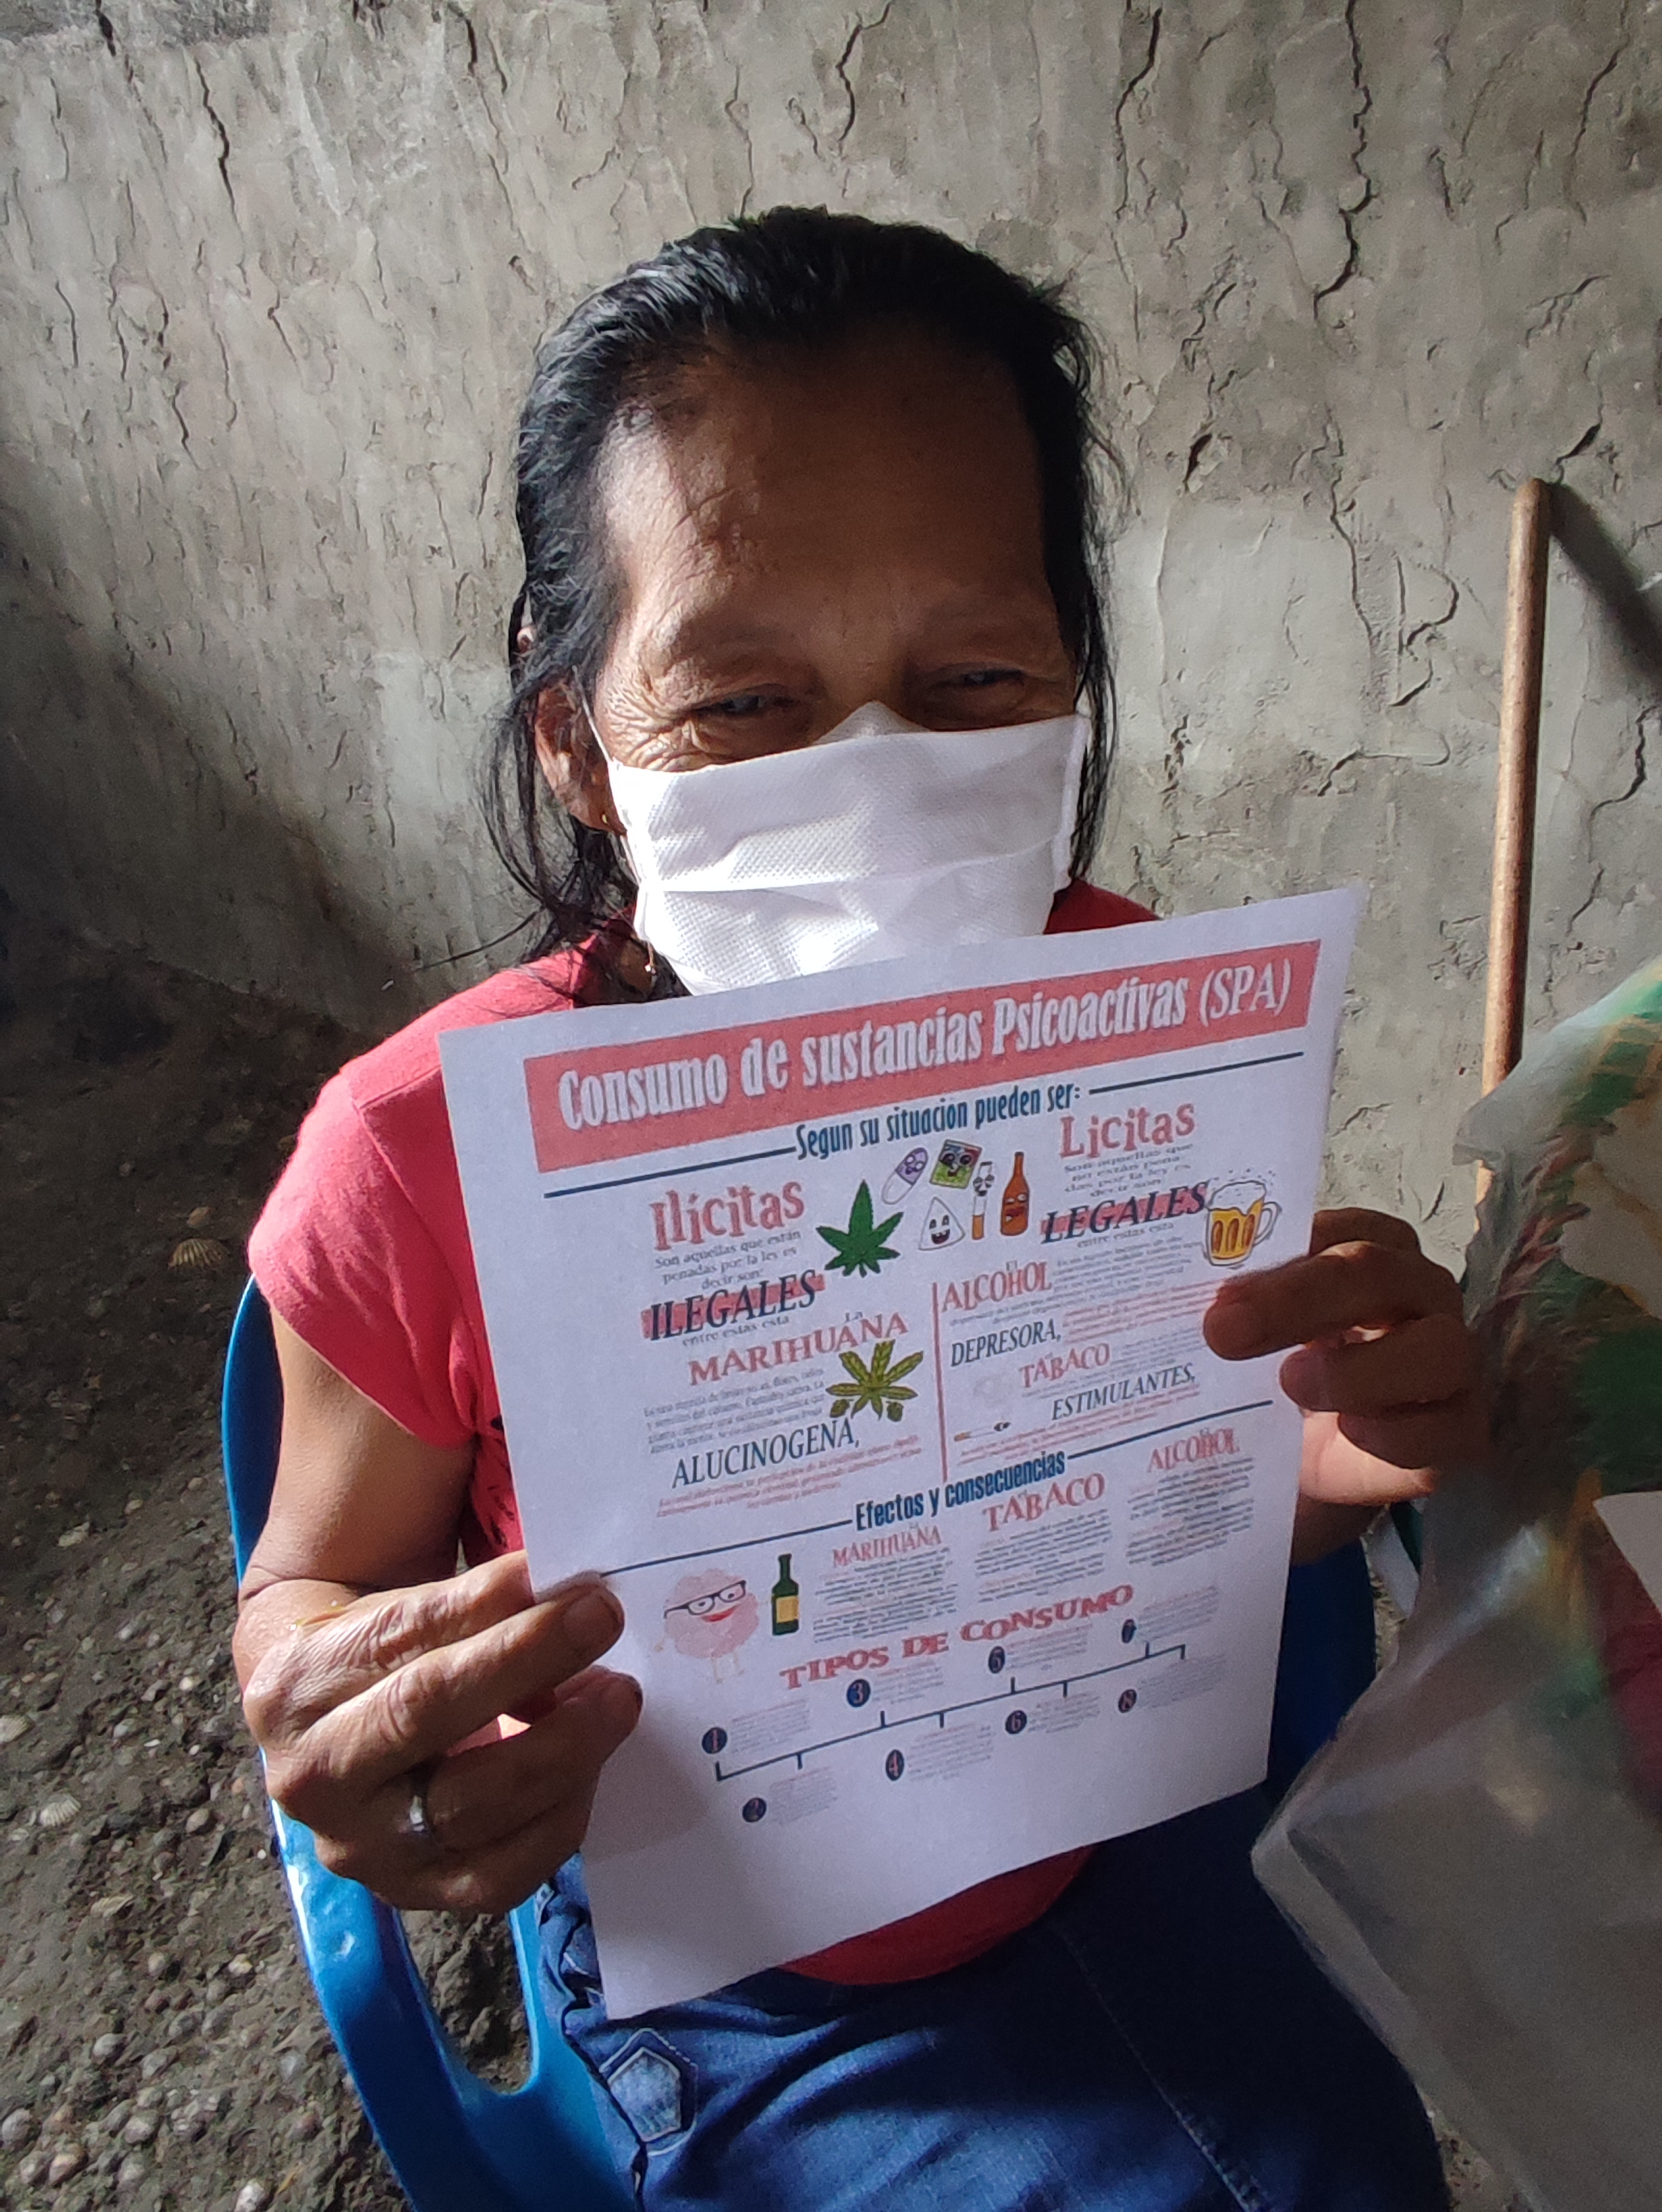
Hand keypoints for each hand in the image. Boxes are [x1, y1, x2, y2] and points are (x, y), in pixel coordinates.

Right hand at [240, 1551, 639, 1912]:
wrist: (331, 1733)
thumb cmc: (379, 1652)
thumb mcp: (399, 1605)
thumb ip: (469, 1600)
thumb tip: (561, 1590)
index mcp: (298, 1682)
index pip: (400, 1635)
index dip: (486, 1603)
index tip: (557, 1574)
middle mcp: (315, 1775)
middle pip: (425, 1715)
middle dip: (527, 1661)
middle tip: (603, 1618)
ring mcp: (361, 1847)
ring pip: (470, 1807)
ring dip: (562, 1747)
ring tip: (617, 1695)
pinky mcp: (415, 1893)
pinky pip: (501, 1874)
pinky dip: (559, 1815)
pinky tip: (591, 1764)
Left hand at [1203, 1208, 1486, 1511]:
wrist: (1299, 1464)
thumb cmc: (1273, 1377)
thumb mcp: (1248, 1335)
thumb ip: (1232, 1306)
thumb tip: (1189, 1297)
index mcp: (1370, 1253)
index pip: (1345, 1228)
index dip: (1287, 1251)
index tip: (1221, 1286)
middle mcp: (1420, 1295)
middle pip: (1377, 1273)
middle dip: (1297, 1299)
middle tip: (1224, 1330)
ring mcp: (1452, 1362)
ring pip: (1437, 1348)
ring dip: (1358, 1368)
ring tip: (1291, 1383)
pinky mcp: (1462, 1430)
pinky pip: (1449, 1425)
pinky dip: (1397, 1431)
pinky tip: (1349, 1431)